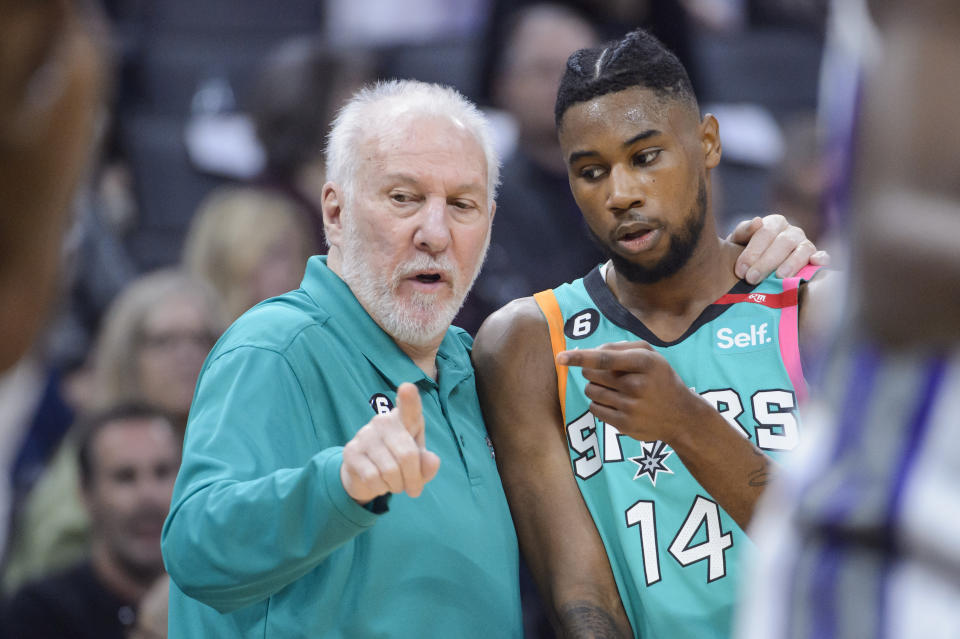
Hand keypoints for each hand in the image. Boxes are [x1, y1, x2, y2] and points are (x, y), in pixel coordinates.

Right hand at [340, 382, 440, 503]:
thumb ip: (428, 463)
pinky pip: (373, 478)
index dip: (409, 399)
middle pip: (407, 455)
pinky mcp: (351, 451)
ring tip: (395, 483)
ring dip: (397, 486)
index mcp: (405, 419)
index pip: (409, 408)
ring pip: (390, 471)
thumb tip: (432, 460)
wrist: (366, 474)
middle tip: (414, 489)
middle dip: (414, 479)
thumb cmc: (399, 461)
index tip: (407, 388)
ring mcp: (365, 435)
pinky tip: (378, 482)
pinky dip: (380, 488)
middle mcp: (383, 421)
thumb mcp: (418, 463)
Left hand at [556, 341, 710, 444]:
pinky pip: (594, 409)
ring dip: (595, 387)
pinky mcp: (624, 424)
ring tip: (614, 389)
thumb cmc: (660, 379)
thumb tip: (589, 352)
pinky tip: (615, 403)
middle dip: (593, 372)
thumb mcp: (651, 356)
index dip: (580, 357)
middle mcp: (637, 385)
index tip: (561, 357)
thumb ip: (620, 348)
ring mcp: (631, 407)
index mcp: (645, 363)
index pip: (604, 358)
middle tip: (609, 375)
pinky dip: (598, 403)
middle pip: (592, 374)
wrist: (681, 416)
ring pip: (591, 391)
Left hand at [728, 214, 829, 283]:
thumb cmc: (747, 253)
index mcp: (774, 223)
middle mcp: (792, 232)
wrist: (758, 267)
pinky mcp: (816, 258)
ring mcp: (806, 244)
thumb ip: (743, 231)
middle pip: (783, 242)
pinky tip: (816, 263)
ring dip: (792, 263)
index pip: (765, 233)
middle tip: (752, 279)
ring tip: (780, 277)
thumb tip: (757, 221)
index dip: (752, 251)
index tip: (740, 271)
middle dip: (766, 262)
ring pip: (802, 250)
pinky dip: (821, 259)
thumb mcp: (738, 241)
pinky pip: (822, 256)